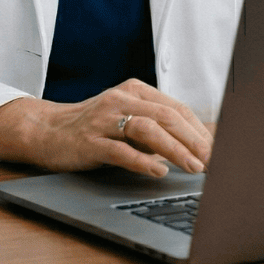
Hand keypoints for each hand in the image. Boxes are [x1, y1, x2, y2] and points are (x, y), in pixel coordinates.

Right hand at [0, 79, 212, 177]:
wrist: (46, 131)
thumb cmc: (93, 128)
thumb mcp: (126, 120)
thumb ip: (156, 128)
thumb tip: (197, 148)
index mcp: (134, 91)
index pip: (176, 108)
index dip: (199, 130)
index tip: (218, 150)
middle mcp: (121, 99)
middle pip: (166, 116)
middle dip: (194, 140)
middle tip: (212, 161)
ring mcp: (104, 119)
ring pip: (148, 130)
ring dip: (175, 150)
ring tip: (194, 168)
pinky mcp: (90, 141)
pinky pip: (121, 150)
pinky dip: (143, 162)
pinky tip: (158, 173)